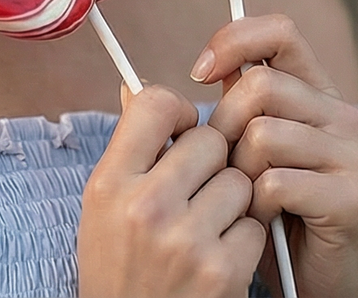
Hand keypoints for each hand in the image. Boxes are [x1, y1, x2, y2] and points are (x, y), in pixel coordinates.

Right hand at [77, 84, 268, 297]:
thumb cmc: (119, 270)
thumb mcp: (104, 210)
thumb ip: (128, 152)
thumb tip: (136, 87)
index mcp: (108, 185)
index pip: (154, 104)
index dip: (177, 111)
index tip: (181, 129)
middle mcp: (144, 208)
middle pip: (209, 140)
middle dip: (212, 161)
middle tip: (197, 190)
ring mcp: (186, 240)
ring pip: (240, 181)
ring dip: (232, 202)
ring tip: (206, 227)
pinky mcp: (222, 270)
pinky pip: (253, 225)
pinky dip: (243, 240)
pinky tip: (219, 257)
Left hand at [200, 14, 357, 297]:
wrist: (305, 285)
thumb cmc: (264, 219)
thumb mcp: (229, 160)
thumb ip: (197, 120)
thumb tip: (130, 88)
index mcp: (316, 96)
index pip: (281, 33)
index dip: (235, 42)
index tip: (198, 72)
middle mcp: (342, 117)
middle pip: (260, 86)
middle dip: (224, 129)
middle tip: (225, 170)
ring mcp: (352, 156)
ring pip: (263, 134)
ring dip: (238, 175)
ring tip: (246, 202)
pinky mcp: (350, 197)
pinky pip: (275, 182)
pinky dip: (256, 207)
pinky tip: (263, 222)